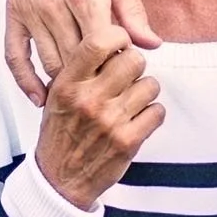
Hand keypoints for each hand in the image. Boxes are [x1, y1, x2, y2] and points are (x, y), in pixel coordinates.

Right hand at [4, 0, 160, 104]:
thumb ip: (133, 10)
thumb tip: (151, 46)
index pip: (103, 47)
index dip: (118, 64)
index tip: (131, 69)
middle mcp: (54, 5)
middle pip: (76, 61)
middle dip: (96, 78)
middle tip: (112, 86)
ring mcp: (31, 9)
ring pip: (49, 63)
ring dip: (68, 83)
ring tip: (87, 94)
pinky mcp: (13, 11)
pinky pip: (14, 55)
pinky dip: (25, 81)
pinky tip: (41, 98)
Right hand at [33, 27, 163, 208]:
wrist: (59, 180)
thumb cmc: (61, 132)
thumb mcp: (58, 95)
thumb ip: (82, 68)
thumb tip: (115, 40)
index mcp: (68, 84)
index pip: (99, 42)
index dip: (118, 36)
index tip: (121, 44)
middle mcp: (88, 100)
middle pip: (134, 59)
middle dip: (135, 66)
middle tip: (126, 78)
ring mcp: (109, 121)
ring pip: (150, 84)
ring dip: (145, 92)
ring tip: (130, 102)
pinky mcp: (128, 141)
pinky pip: (158, 111)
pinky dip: (152, 115)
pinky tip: (137, 120)